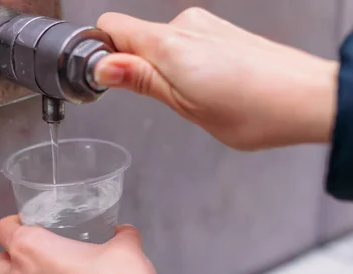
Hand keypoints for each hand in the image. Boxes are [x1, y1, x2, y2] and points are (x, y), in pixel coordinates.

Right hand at [95, 8, 337, 149]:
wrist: (309, 98)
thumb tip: (103, 67)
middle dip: (138, 69)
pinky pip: (187, 45)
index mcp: (168, 43)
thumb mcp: (184, 104)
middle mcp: (186, 25)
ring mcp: (206, 26)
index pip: (112, 26)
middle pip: (136, 37)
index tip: (109, 79)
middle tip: (165, 101)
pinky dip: (187, 66)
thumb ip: (141, 80)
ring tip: (195, 98)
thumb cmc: (254, 108)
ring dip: (165, 71)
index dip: (102, 52)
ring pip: (163, 44)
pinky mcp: (222, 32)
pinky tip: (210, 88)